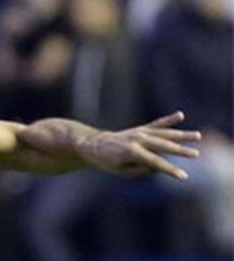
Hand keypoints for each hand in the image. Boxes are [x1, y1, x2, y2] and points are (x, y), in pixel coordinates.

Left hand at [78, 111, 200, 179]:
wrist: (93, 144)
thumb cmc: (106, 161)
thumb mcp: (122, 171)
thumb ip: (141, 170)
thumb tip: (160, 167)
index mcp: (131, 151)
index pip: (155, 162)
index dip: (170, 170)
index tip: (183, 176)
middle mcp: (136, 139)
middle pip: (163, 145)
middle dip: (180, 150)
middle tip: (196, 154)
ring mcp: (139, 132)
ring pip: (164, 133)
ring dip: (181, 135)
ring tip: (197, 136)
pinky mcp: (140, 129)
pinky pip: (157, 124)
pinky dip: (169, 120)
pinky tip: (180, 115)